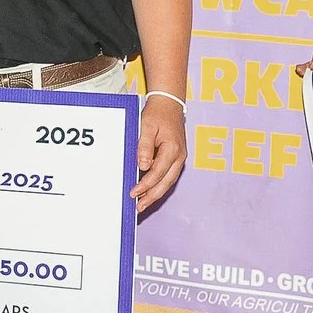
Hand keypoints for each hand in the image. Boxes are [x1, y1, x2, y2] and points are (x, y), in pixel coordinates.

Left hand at [131, 94, 185, 212]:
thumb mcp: (147, 126)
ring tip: (143, 204)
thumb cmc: (158, 114)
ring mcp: (179, 158)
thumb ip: (145, 146)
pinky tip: (149, 191)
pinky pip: (168, 175)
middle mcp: (179, 156)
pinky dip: (159, 185)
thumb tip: (142, 166)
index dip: (145, 185)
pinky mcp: (176, 158)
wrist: (169, 104)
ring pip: (168, 181)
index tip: (133, 193)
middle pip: (166, 183)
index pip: (157, 173)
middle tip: (139, 207)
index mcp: (173, 149)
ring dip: (156, 193)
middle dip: (152, 197)